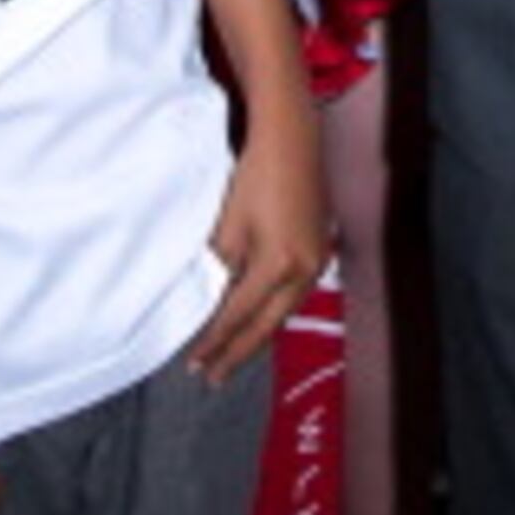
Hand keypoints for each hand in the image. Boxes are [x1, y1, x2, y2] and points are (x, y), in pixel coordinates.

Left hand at [184, 125, 328, 378]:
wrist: (291, 138)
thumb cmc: (255, 175)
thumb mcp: (228, 226)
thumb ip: (218, 269)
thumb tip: (207, 301)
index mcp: (279, 266)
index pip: (238, 316)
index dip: (214, 342)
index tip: (193, 363)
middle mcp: (305, 270)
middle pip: (267, 324)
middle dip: (238, 352)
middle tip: (213, 376)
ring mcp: (318, 259)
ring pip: (283, 311)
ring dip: (257, 333)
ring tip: (233, 353)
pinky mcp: (321, 246)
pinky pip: (295, 292)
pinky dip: (274, 309)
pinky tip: (262, 315)